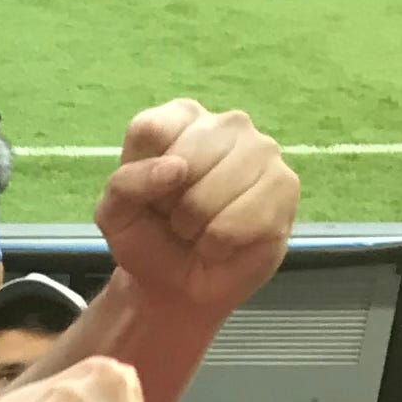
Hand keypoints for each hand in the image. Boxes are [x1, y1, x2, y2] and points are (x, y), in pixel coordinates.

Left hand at [95, 101, 297, 318]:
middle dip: (173, 205)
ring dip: (197, 225)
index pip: (150, 129)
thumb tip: (175, 168)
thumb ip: (126, 183)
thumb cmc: (149, 238)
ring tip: (200, 229)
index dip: (141, 176)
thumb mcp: (115, 213)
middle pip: (186, 159)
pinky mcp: (285, 184)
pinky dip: (221, 242)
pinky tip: (223, 242)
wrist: (180, 283)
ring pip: (215, 189)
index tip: (149, 196)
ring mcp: (262, 150)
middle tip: (178, 217)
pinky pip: (242, 217)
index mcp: (181, 118)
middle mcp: (227, 124)